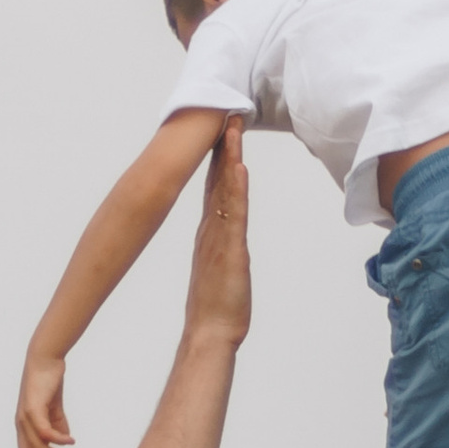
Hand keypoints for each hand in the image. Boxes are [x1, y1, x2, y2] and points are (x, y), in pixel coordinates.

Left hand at [18, 347, 78, 447]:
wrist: (45, 358)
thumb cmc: (48, 382)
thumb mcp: (54, 408)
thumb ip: (58, 424)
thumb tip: (64, 441)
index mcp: (24, 428)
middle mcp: (21, 425)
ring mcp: (25, 417)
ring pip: (40, 447)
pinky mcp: (33, 407)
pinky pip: (44, 431)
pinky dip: (58, 439)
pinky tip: (71, 441)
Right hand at [182, 120, 251, 347]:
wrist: (211, 334)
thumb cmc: (218, 309)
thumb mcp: (222, 271)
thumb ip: (222, 250)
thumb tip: (226, 239)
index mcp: (211, 233)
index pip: (215, 187)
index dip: (219, 158)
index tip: (222, 131)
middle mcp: (212, 228)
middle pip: (218, 179)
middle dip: (222, 146)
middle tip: (224, 113)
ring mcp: (219, 236)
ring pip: (224, 188)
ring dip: (228, 156)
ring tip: (231, 126)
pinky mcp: (229, 249)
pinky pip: (232, 211)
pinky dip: (234, 186)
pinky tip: (237, 165)